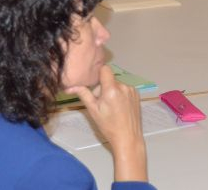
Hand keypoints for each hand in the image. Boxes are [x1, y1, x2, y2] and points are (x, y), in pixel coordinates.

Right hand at [66, 65, 147, 181]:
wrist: (128, 137)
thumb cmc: (108, 126)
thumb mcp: (93, 111)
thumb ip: (83, 94)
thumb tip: (70, 87)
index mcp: (112, 89)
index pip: (105, 69)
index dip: (99, 74)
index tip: (95, 85)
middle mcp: (123, 86)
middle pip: (109, 79)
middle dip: (103, 88)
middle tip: (101, 103)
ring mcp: (132, 90)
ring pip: (117, 84)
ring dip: (112, 91)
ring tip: (111, 107)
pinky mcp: (137, 94)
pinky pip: (125, 89)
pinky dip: (120, 94)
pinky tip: (120, 107)